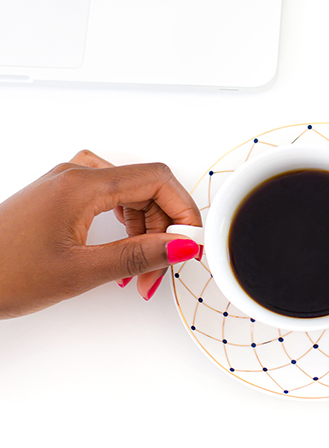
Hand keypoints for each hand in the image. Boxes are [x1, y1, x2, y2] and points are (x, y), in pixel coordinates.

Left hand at [0, 150, 202, 317]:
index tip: (190, 240)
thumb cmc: (1, 272)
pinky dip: (124, 220)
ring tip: (141, 264)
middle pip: (146, 186)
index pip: (157, 180)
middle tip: (162, 264)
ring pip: (128, 191)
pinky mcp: (59, 196)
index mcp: (83, 185)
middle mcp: (76, 176)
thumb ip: (138, 254)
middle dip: (163, 226)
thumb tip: (180, 244)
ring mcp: (65, 184)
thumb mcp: (80, 271)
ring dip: (144, 226)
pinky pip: (108, 195)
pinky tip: (122, 243)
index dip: (183, 210)